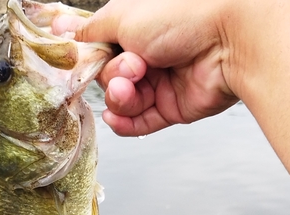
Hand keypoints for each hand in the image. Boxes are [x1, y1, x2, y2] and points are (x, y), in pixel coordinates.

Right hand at [53, 0, 238, 136]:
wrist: (229, 39)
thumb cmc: (181, 16)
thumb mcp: (124, 15)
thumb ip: (91, 30)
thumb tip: (61, 28)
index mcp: (135, 30)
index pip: (100, 51)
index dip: (89, 60)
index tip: (77, 63)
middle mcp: (146, 57)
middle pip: (108, 79)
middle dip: (114, 75)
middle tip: (134, 65)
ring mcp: (158, 84)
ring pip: (122, 103)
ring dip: (121, 97)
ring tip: (134, 84)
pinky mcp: (170, 109)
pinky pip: (138, 123)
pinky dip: (125, 123)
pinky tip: (117, 118)